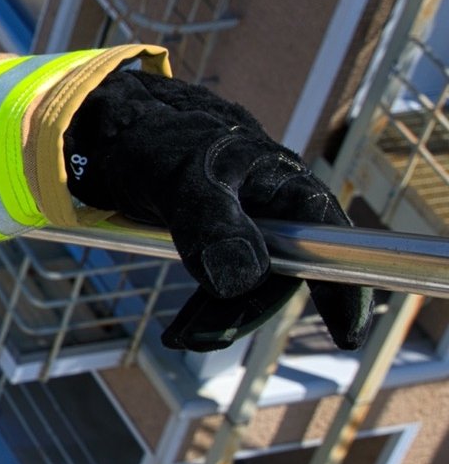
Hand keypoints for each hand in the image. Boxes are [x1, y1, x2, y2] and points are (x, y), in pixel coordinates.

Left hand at [65, 69, 374, 352]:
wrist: (117, 125)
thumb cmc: (156, 139)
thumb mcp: (181, 179)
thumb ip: (211, 223)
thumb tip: (240, 280)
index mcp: (285, 184)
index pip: (328, 241)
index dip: (341, 289)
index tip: (346, 335)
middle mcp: (276, 205)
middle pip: (282, 273)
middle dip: (245, 310)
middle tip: (197, 338)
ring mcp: (249, 221)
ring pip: (250, 279)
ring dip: (221, 313)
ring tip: (179, 336)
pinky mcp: (220, 232)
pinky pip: (225, 274)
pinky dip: (207, 301)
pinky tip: (181, 324)